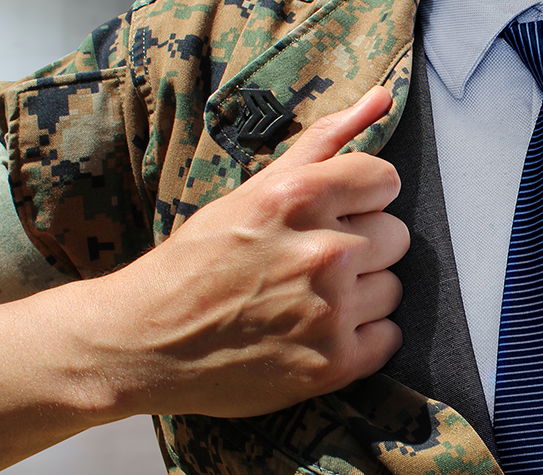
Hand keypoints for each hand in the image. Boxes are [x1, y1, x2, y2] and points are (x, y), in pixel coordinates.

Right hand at [89, 86, 406, 417]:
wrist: (143, 341)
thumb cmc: (200, 260)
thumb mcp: (254, 190)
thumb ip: (326, 140)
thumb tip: (382, 97)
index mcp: (298, 199)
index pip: (385, 181)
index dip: (360, 199)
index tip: (333, 215)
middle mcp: (322, 252)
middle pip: (396, 236)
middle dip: (361, 246)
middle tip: (311, 263)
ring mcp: (330, 312)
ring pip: (393, 287)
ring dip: (362, 294)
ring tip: (311, 299)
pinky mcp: (333, 364)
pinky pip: (389, 336)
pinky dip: (362, 339)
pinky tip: (319, 332)